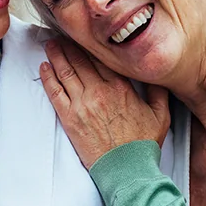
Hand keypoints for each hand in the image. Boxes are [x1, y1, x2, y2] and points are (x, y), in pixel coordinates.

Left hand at [40, 40, 169, 169]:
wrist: (127, 170)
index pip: (101, 57)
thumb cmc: (143, 145)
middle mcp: (100, 91)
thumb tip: (154, 74)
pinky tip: (44, 67)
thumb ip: (158, 91)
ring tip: (50, 45)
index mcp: (121, 87)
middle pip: (80, 60)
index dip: (90, 44)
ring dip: (56, 56)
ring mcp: (83, 104)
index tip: (84, 35)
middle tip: (61, 35)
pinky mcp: (70, 119)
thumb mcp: (161, 114)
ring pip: (66, 72)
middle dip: (69, 45)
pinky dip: (48, 78)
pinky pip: (55, 92)